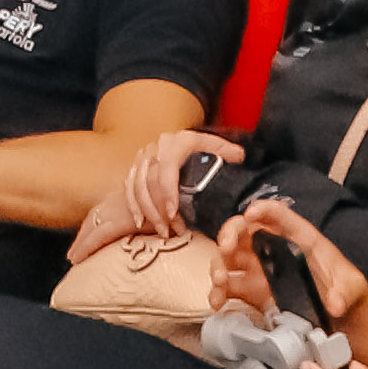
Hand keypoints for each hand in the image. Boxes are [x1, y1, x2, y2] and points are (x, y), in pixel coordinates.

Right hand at [77, 126, 239, 259]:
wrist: (172, 137)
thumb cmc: (193, 144)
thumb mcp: (210, 143)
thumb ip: (224, 150)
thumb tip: (240, 156)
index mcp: (175, 143)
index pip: (166, 169)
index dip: (167, 192)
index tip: (173, 213)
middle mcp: (155, 148)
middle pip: (150, 182)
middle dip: (159, 209)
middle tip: (171, 230)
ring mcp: (142, 158)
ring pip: (137, 187)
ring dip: (147, 212)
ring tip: (162, 231)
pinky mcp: (134, 167)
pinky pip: (128, 188)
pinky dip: (133, 206)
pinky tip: (140, 223)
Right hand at [231, 195, 367, 329]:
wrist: (339, 312)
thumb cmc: (344, 289)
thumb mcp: (350, 288)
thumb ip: (343, 294)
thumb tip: (336, 304)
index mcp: (299, 238)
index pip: (279, 215)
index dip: (263, 209)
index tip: (250, 214)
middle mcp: (274, 248)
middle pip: (244, 229)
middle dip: (230, 234)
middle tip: (226, 248)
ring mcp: (260, 269)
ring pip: (230, 258)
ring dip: (219, 265)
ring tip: (220, 281)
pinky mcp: (252, 291)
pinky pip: (229, 287)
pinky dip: (218, 293)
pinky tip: (217, 303)